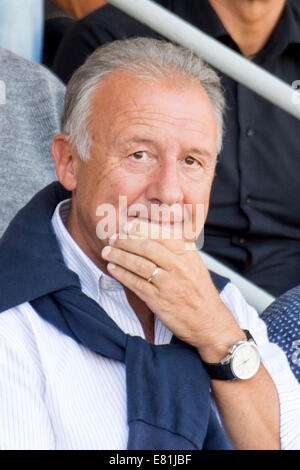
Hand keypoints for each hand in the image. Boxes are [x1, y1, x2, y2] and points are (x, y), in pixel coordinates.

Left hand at [101, 220, 244, 360]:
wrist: (209, 322)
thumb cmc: (200, 293)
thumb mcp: (194, 264)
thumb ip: (177, 250)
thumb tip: (154, 235)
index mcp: (187, 254)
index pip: (160, 234)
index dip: (140, 228)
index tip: (126, 225)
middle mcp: (178, 266)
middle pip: (145, 247)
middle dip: (125, 240)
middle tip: (112, 238)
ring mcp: (168, 283)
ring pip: (138, 264)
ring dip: (119, 256)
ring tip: (107, 252)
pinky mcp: (158, 300)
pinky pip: (135, 283)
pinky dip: (122, 274)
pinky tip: (112, 269)